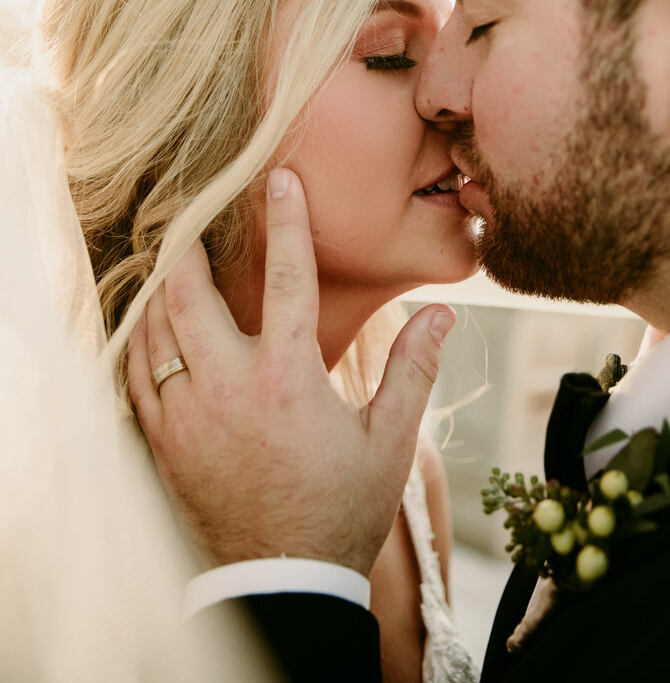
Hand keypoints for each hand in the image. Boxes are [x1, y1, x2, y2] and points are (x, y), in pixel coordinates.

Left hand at [127, 168, 455, 577]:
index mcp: (289, 381)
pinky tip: (147, 327)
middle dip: (186, 246)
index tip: (280, 178)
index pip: (287, 279)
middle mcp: (228, 390)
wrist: (283, 583)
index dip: (287, 221)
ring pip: (151, 331)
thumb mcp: (390, 442)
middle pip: (189, 295)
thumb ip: (414, 369)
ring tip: (169, 262)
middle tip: (190, 215)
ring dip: (158, 290)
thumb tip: (443, 312)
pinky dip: (137, 342)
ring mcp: (187, 418)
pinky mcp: (162, 444)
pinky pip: (134, 376)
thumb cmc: (341, 508)